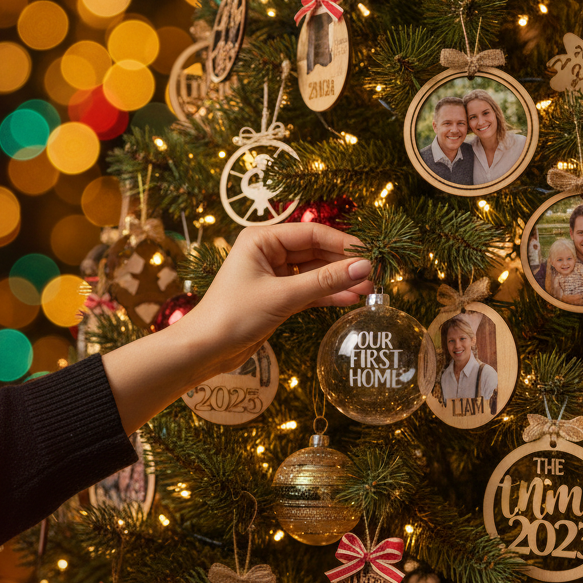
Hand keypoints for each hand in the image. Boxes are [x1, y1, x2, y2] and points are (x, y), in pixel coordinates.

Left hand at [101, 222, 371, 433]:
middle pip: (316, 251)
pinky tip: (352, 299)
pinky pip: (309, 289)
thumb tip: (364, 267)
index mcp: (261, 239)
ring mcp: (273, 274)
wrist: (206, 349)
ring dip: (340, 280)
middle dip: (345, 263)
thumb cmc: (234, 316)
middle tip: (376, 274)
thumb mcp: (283, 296)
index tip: (371, 254)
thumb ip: (325, 281)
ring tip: (370, 289)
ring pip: (314, 272)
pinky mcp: (277, 296)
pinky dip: (328, 294)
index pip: (311, 233)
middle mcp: (267, 252)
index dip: (343, 244)